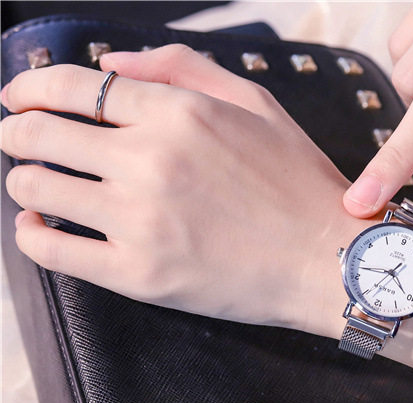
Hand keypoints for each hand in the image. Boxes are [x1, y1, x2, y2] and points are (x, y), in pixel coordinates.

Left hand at [0, 44, 356, 331]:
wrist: (328, 260)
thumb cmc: (297, 184)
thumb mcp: (258, 106)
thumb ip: (183, 70)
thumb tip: (114, 64)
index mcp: (180, 113)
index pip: (73, 86)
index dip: (30, 88)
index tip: (18, 98)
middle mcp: (152, 160)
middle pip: (40, 133)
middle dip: (18, 132)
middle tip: (22, 140)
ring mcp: (141, 220)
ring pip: (37, 187)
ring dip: (25, 179)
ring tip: (39, 183)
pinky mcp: (138, 274)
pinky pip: (51, 248)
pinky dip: (31, 233)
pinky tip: (39, 224)